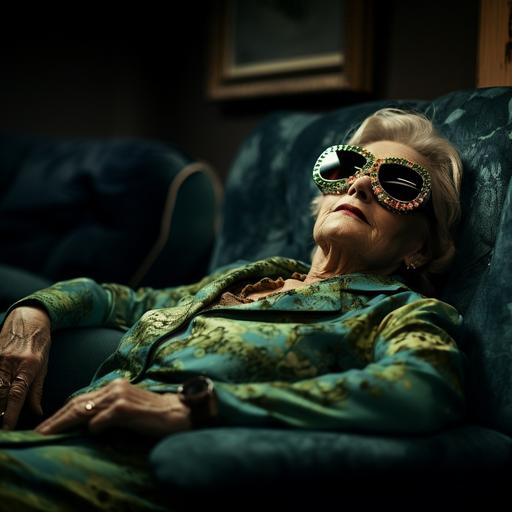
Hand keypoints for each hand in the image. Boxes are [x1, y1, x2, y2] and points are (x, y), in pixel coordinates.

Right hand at [0, 305, 51, 429]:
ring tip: (0, 417)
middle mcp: (10, 362)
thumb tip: (36, 412)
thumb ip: (37, 389)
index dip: (11, 413)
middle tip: (2, 429)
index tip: (8, 428)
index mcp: (28, 365)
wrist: (29, 317)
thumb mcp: (44, 364)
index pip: (17, 394)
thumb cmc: (40, 342)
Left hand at [34, 378, 191, 437]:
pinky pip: (100, 420)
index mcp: (115, 385)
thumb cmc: (153, 414)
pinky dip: (92, 428)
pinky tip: (90, 433)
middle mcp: (115, 387)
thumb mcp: (128, 407)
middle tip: (39, 432)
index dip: (62, 413)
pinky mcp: (125, 408)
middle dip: (56, 419)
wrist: (177, 413)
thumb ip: (108, 409)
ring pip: (83, 410)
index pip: (82, 399)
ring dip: (63, 424)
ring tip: (48, 434)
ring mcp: (119, 396)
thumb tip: (87, 423)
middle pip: (78, 403)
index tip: (47, 426)